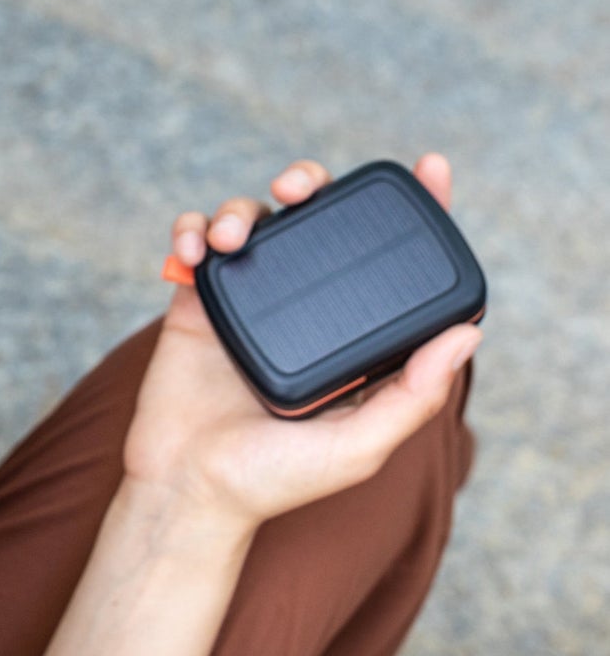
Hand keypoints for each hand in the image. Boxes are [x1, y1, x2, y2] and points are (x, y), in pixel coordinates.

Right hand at [123, 154, 480, 533]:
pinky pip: (194, 242)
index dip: (414, 210)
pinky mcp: (196, 301)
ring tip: (229, 240)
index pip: (385, 261)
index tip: (430, 167)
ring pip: (250, 218)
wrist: (187, 488)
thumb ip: (412, 396)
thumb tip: (468, 335)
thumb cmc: (275, 481)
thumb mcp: (359, 447)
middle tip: (297, 186)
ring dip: (239, 210)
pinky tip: (194, 253)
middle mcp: (300, 308)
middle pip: (312, 217)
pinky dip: (192, 231)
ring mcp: (247, 300)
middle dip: (307, 180)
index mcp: (346, 336)